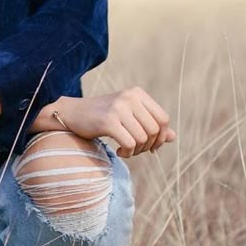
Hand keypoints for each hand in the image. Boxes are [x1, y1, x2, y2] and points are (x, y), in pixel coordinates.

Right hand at [53, 88, 176, 158]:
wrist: (72, 113)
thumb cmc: (102, 116)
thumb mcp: (129, 117)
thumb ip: (150, 125)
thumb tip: (173, 137)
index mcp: (138, 93)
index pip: (163, 119)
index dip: (161, 137)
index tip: (151, 146)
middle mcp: (130, 97)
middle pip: (155, 130)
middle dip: (148, 146)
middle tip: (135, 150)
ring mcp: (119, 108)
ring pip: (143, 138)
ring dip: (136, 151)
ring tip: (126, 150)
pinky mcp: (108, 120)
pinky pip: (129, 143)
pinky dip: (127, 152)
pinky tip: (119, 151)